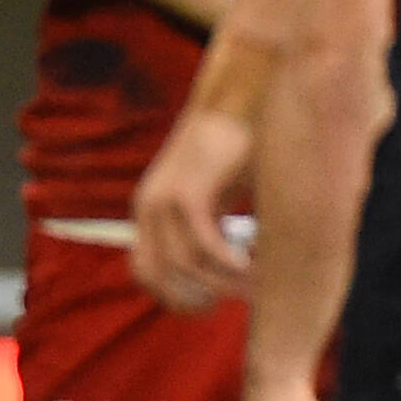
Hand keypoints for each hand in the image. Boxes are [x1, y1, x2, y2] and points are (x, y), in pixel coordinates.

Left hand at [131, 106, 256, 310]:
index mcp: (151, 210)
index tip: (212, 303)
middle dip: (190, 298)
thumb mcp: (220, 192)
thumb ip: (219, 223)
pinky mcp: (189, 191)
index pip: (144, 270)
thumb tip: (239, 261)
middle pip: (153, 275)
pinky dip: (228, 262)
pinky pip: (204, 243)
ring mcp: (164, 199)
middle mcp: (148, 207)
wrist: (239, 97)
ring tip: (256, 286)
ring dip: (221, 284)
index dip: (172, 294)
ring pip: (183, 264)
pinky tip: (252, 267)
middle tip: (230, 302)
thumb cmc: (239, 144)